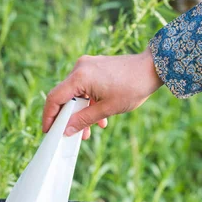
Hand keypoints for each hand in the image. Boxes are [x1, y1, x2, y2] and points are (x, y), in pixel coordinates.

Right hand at [42, 47, 162, 138]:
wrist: (153, 68)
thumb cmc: (132, 87)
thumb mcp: (107, 109)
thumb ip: (84, 120)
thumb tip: (66, 130)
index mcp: (80, 76)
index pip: (55, 98)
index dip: (49, 116)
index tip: (48, 132)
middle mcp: (80, 68)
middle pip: (64, 96)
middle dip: (67, 118)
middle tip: (69, 135)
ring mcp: (87, 66)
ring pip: (76, 93)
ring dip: (80, 112)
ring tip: (87, 133)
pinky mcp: (95, 67)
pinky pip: (85, 87)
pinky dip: (88, 103)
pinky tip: (100, 120)